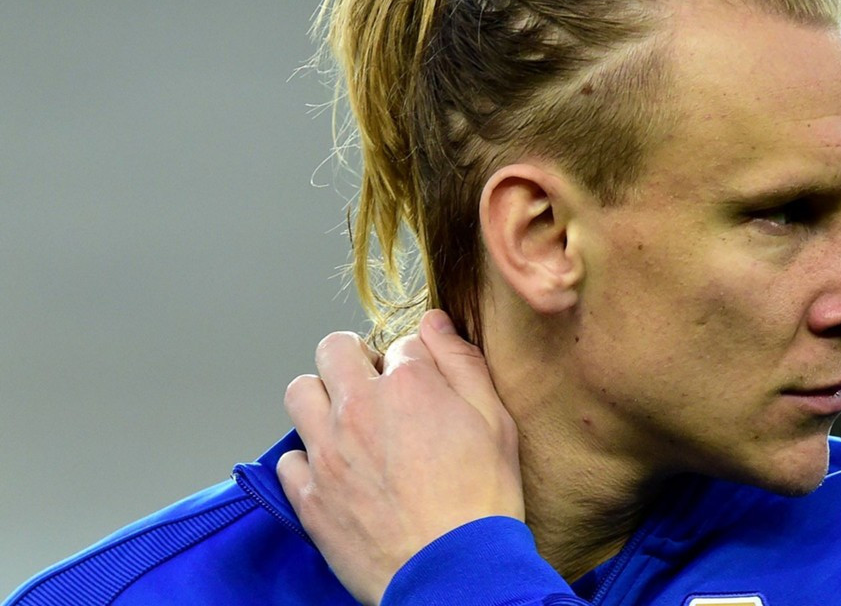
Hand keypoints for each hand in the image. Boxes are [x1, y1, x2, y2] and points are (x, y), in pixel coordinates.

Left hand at [277, 310, 523, 605]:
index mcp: (409, 385)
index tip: (425, 385)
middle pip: (334, 350)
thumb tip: (436, 323)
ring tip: (347, 422)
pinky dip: (308, 459)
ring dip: (322, 398)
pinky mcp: (310, 496)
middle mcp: (359, 409)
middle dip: (354, 359)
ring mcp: (328, 453)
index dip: (417, 362)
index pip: (401, 342)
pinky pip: (289, 458)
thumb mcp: (495, 422)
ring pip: (299, 393)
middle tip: (375, 387)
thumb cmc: (482, 501)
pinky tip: (336, 472)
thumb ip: (462, 364)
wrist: (453, 572)